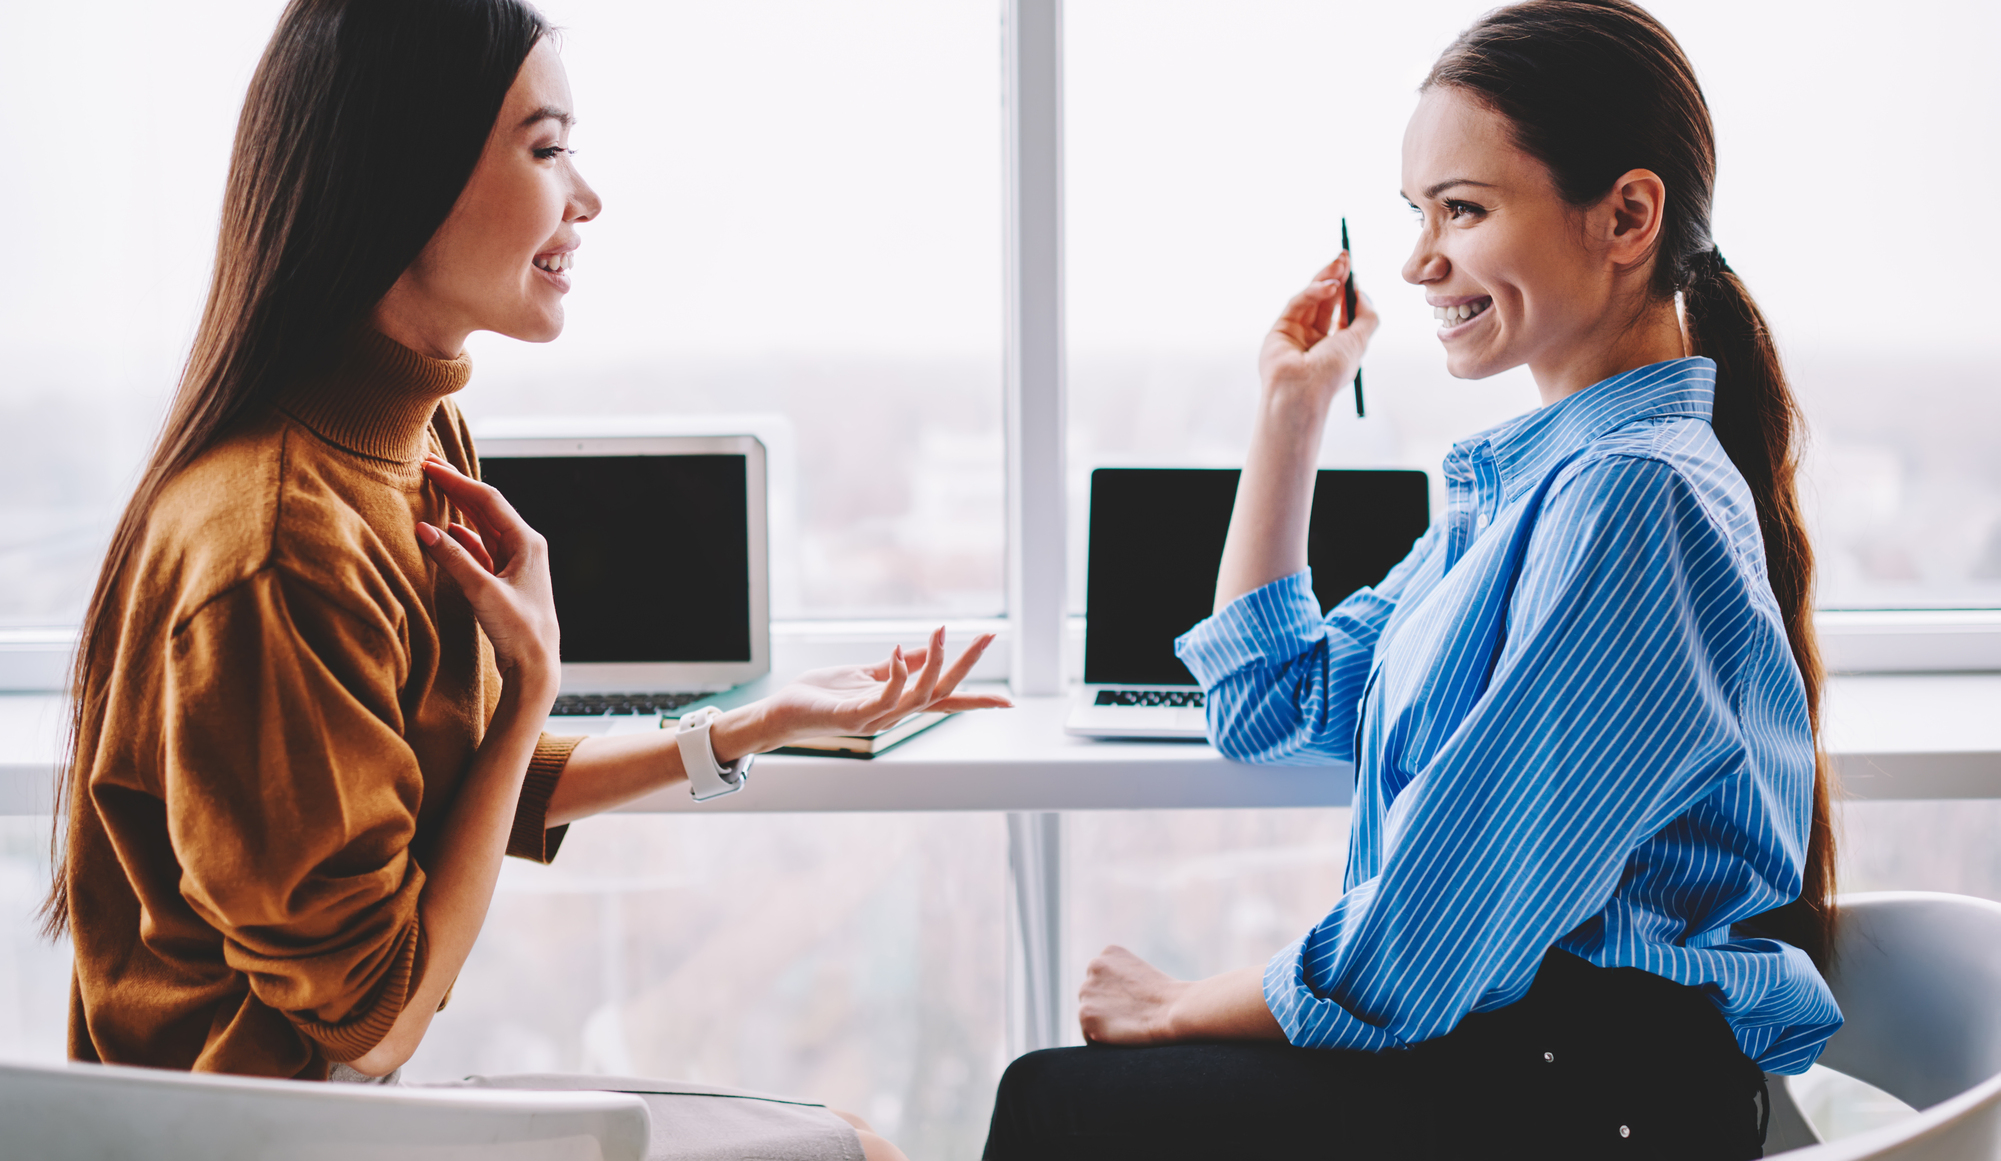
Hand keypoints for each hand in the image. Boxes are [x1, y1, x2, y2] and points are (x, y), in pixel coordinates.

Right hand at [415, 457, 559, 700]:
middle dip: (457, 489)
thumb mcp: (482, 591)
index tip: (431, 467)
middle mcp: (525, 547)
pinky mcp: (505, 579)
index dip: (458, 481)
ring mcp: (516, 563)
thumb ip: (453, 558)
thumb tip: (424, 529)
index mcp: (527, 542)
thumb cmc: (519, 630)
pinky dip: (462, 539)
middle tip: (428, 470)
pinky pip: (481, 549)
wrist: (535, 665)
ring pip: (483, 528)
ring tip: (432, 494)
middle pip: (486, 508)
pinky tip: (445, 533)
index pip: (488, 500)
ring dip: (458, 511)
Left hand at [732, 628, 1011, 753]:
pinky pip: (885, 698)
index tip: (1009, 702)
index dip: (977, 699)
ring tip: (941, 633)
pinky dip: (896, 674)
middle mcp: (894, 715)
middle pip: (943, 692)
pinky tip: (895, 652)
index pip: (946, 701)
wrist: (781, 713)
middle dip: (968, 664)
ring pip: (921, 694)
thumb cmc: (820, 695)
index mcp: (899, 703)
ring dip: (934, 661)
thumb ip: (895, 666)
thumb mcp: (864, 674)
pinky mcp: (854, 717)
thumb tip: (924, 652)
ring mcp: (876, 719)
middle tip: (990, 636)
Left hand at [1078, 945, 1188, 1045]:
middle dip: (1106, 1007)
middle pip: (1092, 995)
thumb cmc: (1167, 998)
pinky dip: (1101, 1039)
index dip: (1119, 997)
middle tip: (1133, 1016)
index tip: (1136, 1003)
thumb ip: (1119, 979)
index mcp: (1109, 952)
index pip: (1102, 980)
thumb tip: (1108, 997)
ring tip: (1129, 1024)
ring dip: (1103, 1022)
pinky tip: (1122, 1034)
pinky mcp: (1086, 1014)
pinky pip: (1087, 1033)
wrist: (1176, 1011)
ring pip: (1088, 1013)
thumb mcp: (1141, 974)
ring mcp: (1087, 990)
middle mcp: (1094, 966)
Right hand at [1257, 251, 1379, 408]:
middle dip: (1336, 278)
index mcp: (1335, 346)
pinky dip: (1313, 292)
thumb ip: (1366, 315)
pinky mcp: (1280, 328)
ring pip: (1312, 299)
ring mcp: (1297, 333)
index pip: (1342, 312)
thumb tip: (1362, 292)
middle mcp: (1315, 340)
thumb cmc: (1331, 372)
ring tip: (1340, 264)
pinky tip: (1328, 287)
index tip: (1354, 272)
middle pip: (1327, 302)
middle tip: (1345, 257)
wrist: (1301, 390)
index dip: (1348, 291)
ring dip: (1326, 279)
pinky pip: (1298, 304)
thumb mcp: (1359, 340)